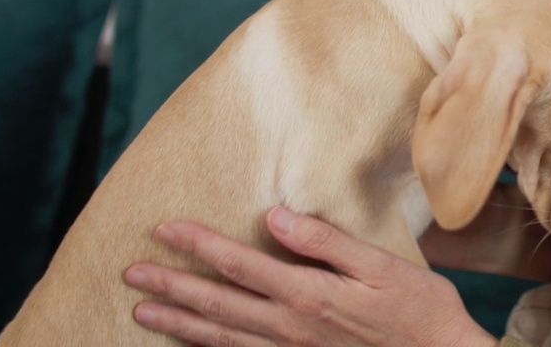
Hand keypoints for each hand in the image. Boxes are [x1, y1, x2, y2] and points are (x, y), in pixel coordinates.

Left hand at [125, 206, 497, 346]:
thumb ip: (326, 242)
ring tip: (143, 311)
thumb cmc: (419, 310)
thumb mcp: (380, 266)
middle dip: (171, 286)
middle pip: (217, 303)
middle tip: (131, 273)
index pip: (239, 264)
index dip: (199, 245)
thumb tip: (276, 217)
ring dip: (178, 323)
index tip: (164, 228)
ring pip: (220, 338)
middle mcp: (289, 328)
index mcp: (308, 294)